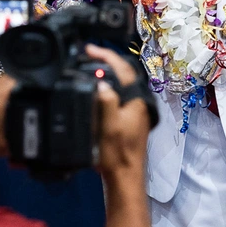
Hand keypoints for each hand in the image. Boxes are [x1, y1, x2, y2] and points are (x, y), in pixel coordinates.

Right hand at [88, 45, 149, 179]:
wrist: (124, 176)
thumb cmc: (117, 154)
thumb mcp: (108, 126)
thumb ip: (106, 101)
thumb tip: (101, 82)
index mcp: (136, 101)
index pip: (123, 69)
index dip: (106, 56)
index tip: (89, 49)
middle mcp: (138, 103)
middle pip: (124, 73)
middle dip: (106, 61)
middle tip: (87, 55)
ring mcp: (134, 111)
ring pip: (121, 84)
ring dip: (106, 73)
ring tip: (89, 67)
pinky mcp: (128, 119)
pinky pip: (118, 95)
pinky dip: (106, 87)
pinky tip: (95, 90)